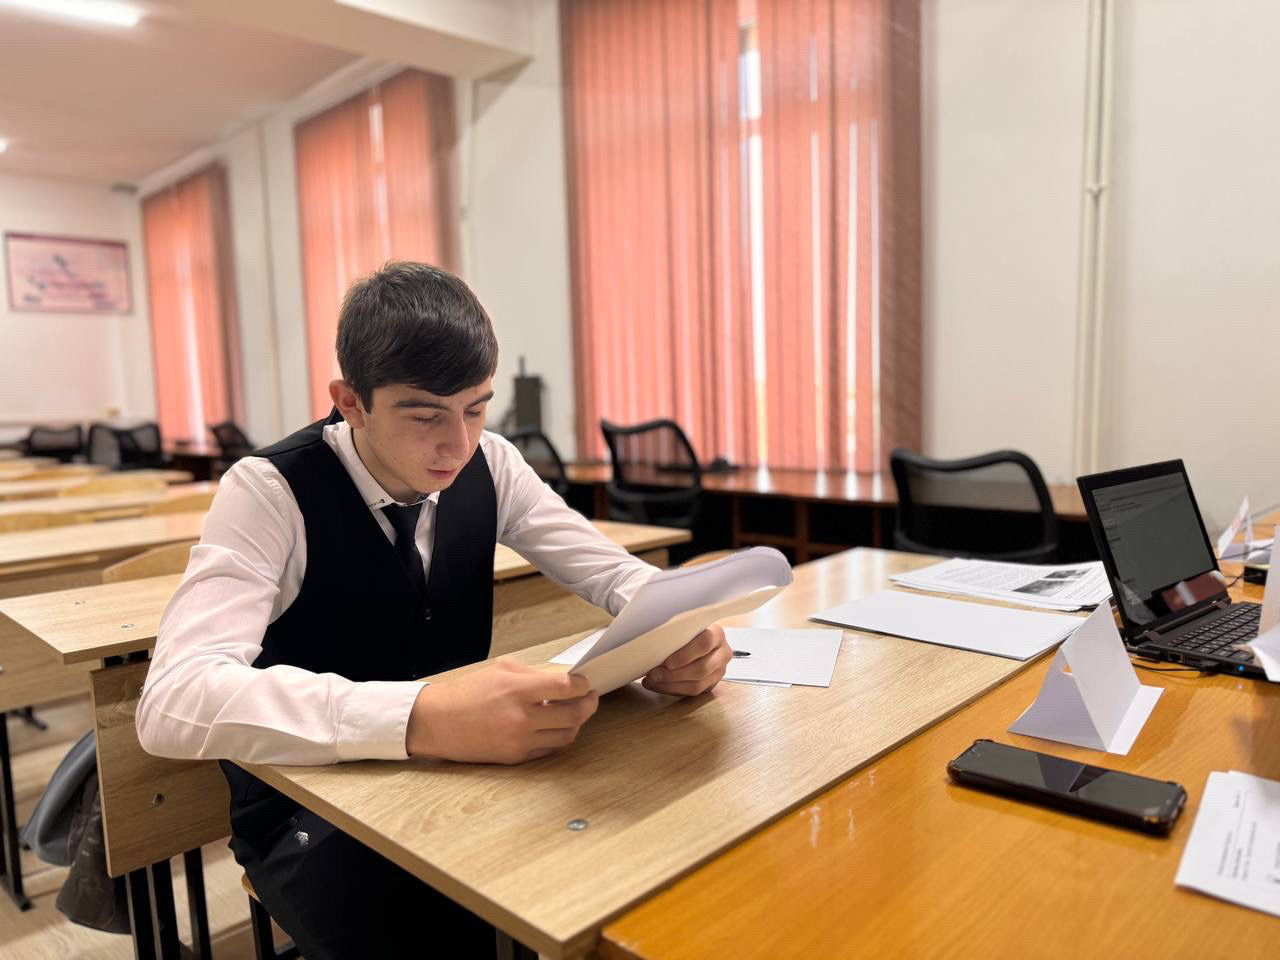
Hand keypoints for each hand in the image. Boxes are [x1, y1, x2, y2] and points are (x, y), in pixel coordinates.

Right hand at [406, 661, 598, 764]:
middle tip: (590, 697)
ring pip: (566, 735)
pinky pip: (550, 750)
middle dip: (588, 704)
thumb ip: (535, 675)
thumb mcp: (502, 670)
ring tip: (574, 711)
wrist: (439, 722)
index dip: (582, 684)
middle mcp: (521, 719)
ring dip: (576, 723)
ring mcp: (519, 741)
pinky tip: (556, 726)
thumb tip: (565, 681)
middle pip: (574, 714)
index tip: (584, 682)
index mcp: (517, 691)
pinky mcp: (516, 758)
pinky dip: (558, 737)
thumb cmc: (468, 692)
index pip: (565, 688)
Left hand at [641, 623, 731, 696]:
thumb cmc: (687, 631)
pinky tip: (658, 685)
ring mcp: (719, 670)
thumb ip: (676, 632)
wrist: (697, 639)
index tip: (667, 662)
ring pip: (697, 685)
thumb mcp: (684, 626)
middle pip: (701, 669)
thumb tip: (653, 644)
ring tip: (652, 680)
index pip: (704, 644)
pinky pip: (693, 692)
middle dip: (674, 675)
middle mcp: (723, 653)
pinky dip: (673, 690)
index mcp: (717, 634)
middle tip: (654, 674)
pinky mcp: (712, 684)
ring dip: (670, 685)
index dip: (684, 655)